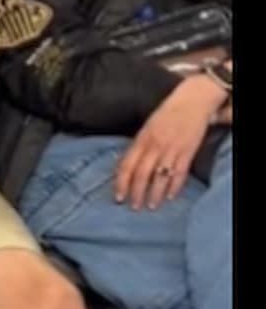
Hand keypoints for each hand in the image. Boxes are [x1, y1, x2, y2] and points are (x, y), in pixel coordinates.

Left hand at [114, 76, 226, 210]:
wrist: (191, 102)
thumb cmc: (166, 114)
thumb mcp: (146, 128)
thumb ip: (138, 146)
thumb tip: (126, 166)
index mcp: (142, 139)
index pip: (127, 165)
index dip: (121, 183)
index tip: (118, 197)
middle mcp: (155, 146)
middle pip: (142, 174)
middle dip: (136, 193)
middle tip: (133, 207)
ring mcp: (172, 150)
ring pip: (160, 177)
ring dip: (154, 194)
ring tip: (151, 206)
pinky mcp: (187, 152)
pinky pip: (179, 173)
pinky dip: (174, 186)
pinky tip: (170, 197)